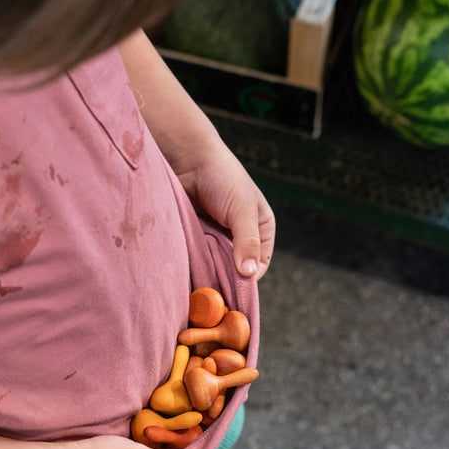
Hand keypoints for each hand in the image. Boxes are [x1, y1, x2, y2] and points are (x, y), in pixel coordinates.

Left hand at [175, 139, 274, 280]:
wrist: (187, 158)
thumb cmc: (222, 177)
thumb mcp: (242, 210)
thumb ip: (247, 242)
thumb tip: (248, 274)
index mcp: (261, 230)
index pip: (259, 265)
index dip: (248, 279)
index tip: (233, 289)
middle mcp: (240, 237)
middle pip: (235, 270)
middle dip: (225, 279)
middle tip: (213, 290)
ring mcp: (216, 239)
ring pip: (215, 267)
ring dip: (208, 273)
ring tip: (199, 280)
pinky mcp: (196, 239)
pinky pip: (197, 260)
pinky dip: (193, 266)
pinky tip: (187, 271)